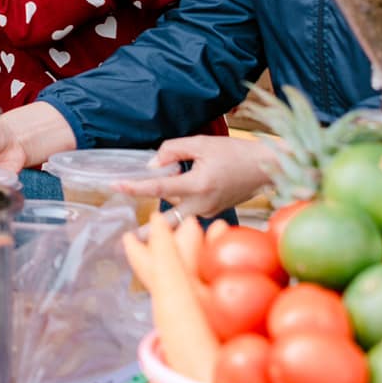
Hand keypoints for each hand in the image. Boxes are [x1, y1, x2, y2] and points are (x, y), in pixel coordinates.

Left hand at [113, 135, 280, 218]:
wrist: (266, 168)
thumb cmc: (234, 152)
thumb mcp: (201, 144)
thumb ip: (173, 151)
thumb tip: (152, 166)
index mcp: (199, 184)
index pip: (159, 187)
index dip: (135, 187)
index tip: (116, 186)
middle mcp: (203, 203)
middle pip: (168, 221)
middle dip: (148, 231)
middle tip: (128, 238)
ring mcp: (209, 212)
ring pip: (177, 213)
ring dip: (164, 206)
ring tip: (156, 197)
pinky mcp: (213, 213)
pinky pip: (189, 210)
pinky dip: (179, 202)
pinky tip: (178, 190)